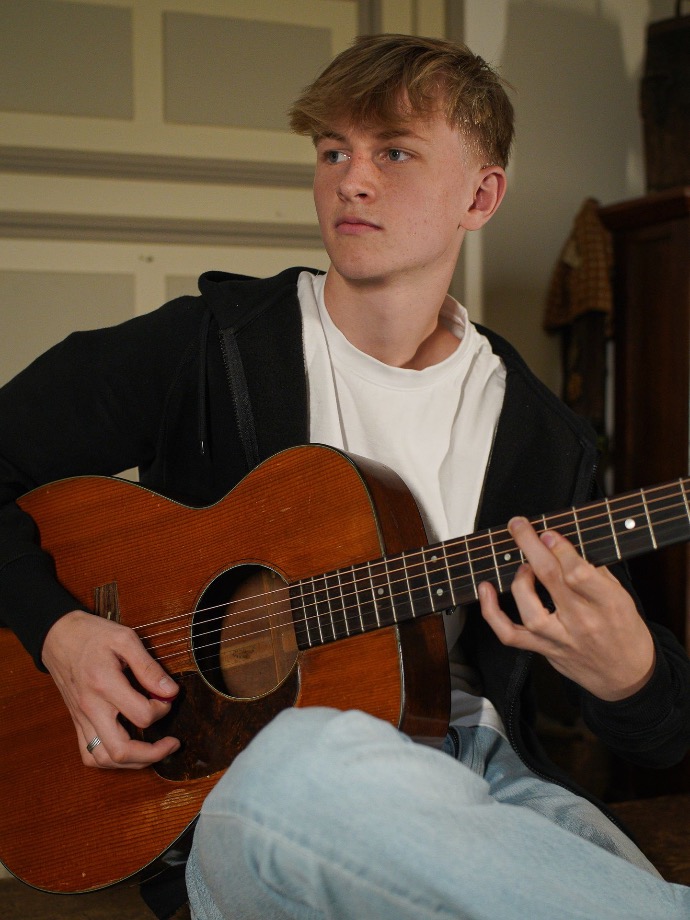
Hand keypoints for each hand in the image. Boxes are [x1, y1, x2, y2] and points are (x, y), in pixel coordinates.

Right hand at [42, 610, 180, 768]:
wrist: (58, 636)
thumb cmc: (92, 635)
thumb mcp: (125, 639)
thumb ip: (148, 667)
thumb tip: (170, 691)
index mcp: (104, 684)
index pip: (141, 715)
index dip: (163, 709)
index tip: (168, 696)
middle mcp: (91, 708)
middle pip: (122, 750)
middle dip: (153, 753)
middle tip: (172, 742)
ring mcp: (82, 718)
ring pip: (105, 759)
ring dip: (133, 762)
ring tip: (154, 751)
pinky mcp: (77, 722)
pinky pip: (90, 754)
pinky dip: (111, 760)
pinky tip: (128, 750)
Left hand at [478, 517, 655, 700]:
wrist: (627, 677)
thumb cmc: (625, 631)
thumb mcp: (623, 597)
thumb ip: (595, 572)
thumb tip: (563, 545)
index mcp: (609, 605)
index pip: (579, 573)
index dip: (560, 548)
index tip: (548, 532)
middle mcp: (583, 622)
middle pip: (551, 579)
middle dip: (530, 546)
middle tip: (519, 526)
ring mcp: (560, 639)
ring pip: (529, 609)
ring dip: (520, 580)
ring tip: (525, 568)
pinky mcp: (543, 651)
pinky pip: (509, 634)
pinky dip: (491, 612)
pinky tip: (486, 590)